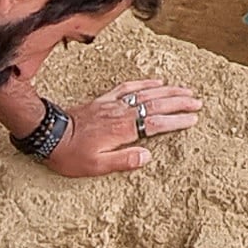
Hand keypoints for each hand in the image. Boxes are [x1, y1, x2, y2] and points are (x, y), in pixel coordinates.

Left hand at [53, 80, 204, 175]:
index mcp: (122, 130)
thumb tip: (147, 157)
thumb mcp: (96, 166)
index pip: (156, 123)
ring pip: (146, 93)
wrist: (48, 134)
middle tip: (198, 101)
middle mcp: (121, 113)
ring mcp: (113, 104)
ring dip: (168, 91)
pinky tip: (156, 81)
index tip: (193, 119)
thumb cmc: (71, 154)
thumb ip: (123, 161)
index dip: (176, 121)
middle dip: (179, 102)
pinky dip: (144, 83)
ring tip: (186, 90)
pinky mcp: (104, 100)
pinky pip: (128, 87)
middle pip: (156, 104)